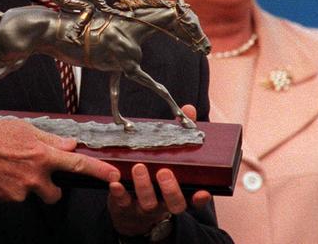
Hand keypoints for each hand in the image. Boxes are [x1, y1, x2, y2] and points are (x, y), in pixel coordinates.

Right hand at [0, 118, 119, 202]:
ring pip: (32, 195)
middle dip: (49, 187)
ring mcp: (18, 191)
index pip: (77, 164)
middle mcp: (32, 175)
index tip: (114, 176)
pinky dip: (9, 189)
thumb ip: (50, 139)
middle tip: (34, 172)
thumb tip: (70, 144)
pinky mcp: (4, 200)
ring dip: (26, 186)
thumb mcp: (23, 128)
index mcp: (40, 154)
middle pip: (55, 194)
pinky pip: (14, 198)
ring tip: (9, 169)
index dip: (98, 171)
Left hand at [107, 105, 211, 235]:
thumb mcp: (167, 156)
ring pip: (148, 203)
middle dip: (170, 189)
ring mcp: (144, 206)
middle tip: (164, 172)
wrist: (128, 209)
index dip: (199, 198)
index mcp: (177, 191)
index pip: (193, 197)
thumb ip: (179, 134)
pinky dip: (119, 193)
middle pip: (174, 203)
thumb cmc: (152, 177)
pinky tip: (115, 182)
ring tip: (138, 167)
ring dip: (144, 186)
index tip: (202, 191)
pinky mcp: (124, 206)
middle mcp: (164, 202)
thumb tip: (189, 110)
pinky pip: (122, 202)